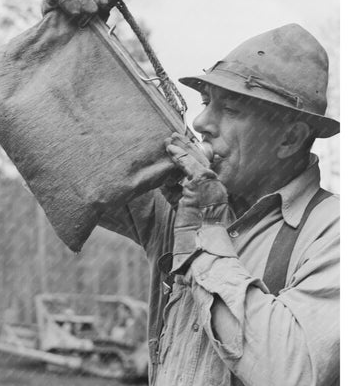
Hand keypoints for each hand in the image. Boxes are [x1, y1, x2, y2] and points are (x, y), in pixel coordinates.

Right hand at [160, 132, 210, 207]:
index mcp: (212, 179)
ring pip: (180, 177)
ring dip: (170, 168)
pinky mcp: (183, 209)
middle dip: (178, 152)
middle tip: (167, 140)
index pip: (197, 157)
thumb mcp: (199, 180)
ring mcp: (193, 198)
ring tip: (161, 156)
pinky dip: (166, 185)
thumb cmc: (204, 211)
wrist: (199, 241)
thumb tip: (176, 150)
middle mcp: (204, 186)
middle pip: (189, 165)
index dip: (184, 146)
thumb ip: (189, 163)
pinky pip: (173, 192)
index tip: (172, 137)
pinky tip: (160, 180)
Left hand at [165, 133, 229, 273]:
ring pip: (195, 159)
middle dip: (188, 147)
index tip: (181, 148)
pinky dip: (178, 155)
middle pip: (202, 160)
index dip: (192, 157)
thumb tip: (169, 185)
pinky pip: (188, 164)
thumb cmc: (196, 236)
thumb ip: (181, 196)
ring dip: (181, 147)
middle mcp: (217, 186)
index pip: (204, 169)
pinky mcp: (200, 183)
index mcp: (217, 193)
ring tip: (169, 139)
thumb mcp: (188, 212)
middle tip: (175, 137)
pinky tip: (170, 149)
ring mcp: (210, 183)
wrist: (203, 248)